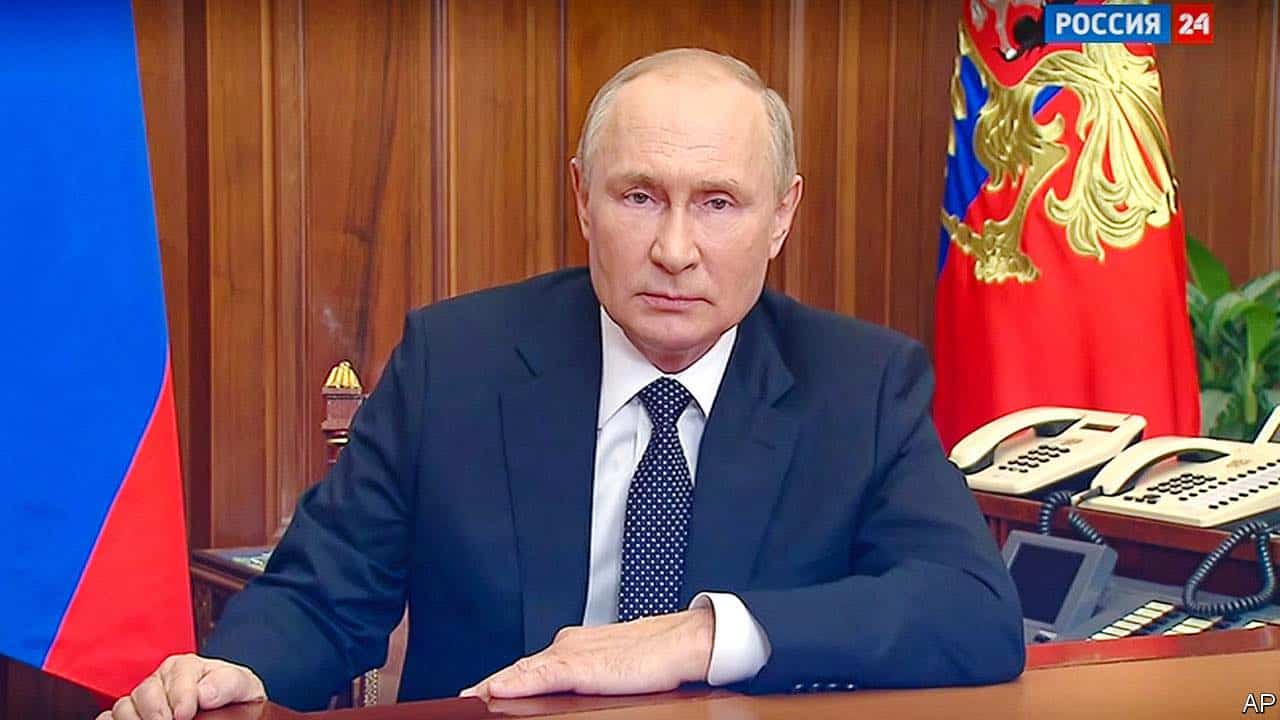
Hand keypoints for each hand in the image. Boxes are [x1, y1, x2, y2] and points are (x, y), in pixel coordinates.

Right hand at [95, 654, 265, 719]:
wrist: (230, 711)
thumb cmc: (232, 696)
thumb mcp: (240, 685)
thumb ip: (227, 683)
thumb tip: (205, 693)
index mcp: (185, 667)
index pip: (175, 675)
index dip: (180, 696)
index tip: (186, 714)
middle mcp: (160, 680)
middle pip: (145, 691)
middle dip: (156, 711)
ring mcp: (142, 699)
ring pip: (124, 706)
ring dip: (134, 719)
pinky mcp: (131, 715)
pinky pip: (108, 718)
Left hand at [460, 607, 713, 700]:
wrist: (682, 642)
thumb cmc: (655, 658)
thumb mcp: (611, 672)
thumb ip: (586, 681)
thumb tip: (569, 697)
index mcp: (572, 649)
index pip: (528, 669)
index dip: (502, 682)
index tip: (479, 694)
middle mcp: (566, 647)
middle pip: (518, 669)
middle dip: (489, 686)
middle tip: (462, 700)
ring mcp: (571, 655)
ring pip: (521, 671)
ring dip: (493, 685)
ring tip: (468, 699)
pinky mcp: (580, 665)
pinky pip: (539, 675)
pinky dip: (514, 682)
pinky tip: (494, 690)